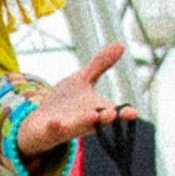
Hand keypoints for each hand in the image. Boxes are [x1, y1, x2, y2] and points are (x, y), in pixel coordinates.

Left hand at [16, 42, 137, 157]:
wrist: (41, 122)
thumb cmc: (67, 102)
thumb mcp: (83, 80)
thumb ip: (100, 64)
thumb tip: (120, 44)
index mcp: (97, 110)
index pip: (115, 113)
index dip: (125, 114)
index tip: (133, 112)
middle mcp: (85, 121)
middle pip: (99, 121)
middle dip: (106, 118)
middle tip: (113, 113)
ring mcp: (67, 127)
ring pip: (77, 126)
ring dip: (85, 122)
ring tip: (93, 116)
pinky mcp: (49, 131)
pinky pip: (52, 130)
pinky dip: (54, 127)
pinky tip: (55, 122)